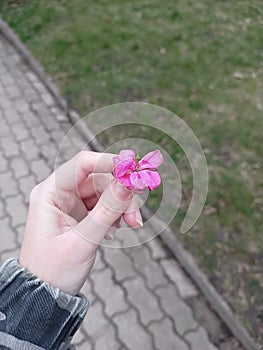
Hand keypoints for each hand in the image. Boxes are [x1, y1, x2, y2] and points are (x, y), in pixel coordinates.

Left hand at [19, 151, 141, 294]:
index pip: (82, 164)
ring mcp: (71, 204)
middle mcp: (60, 194)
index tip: (133, 170)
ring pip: (105, 192)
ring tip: (129, 225)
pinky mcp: (81, 214)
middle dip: (121, 195)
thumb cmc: (53, 271)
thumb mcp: (83, 240)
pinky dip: (116, 213)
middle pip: (99, 179)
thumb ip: (107, 211)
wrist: (46, 295)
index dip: (109, 162)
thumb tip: (127, 184)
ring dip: (122, 206)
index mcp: (49, 193)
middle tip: (135, 215)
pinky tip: (114, 229)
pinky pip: (105, 204)